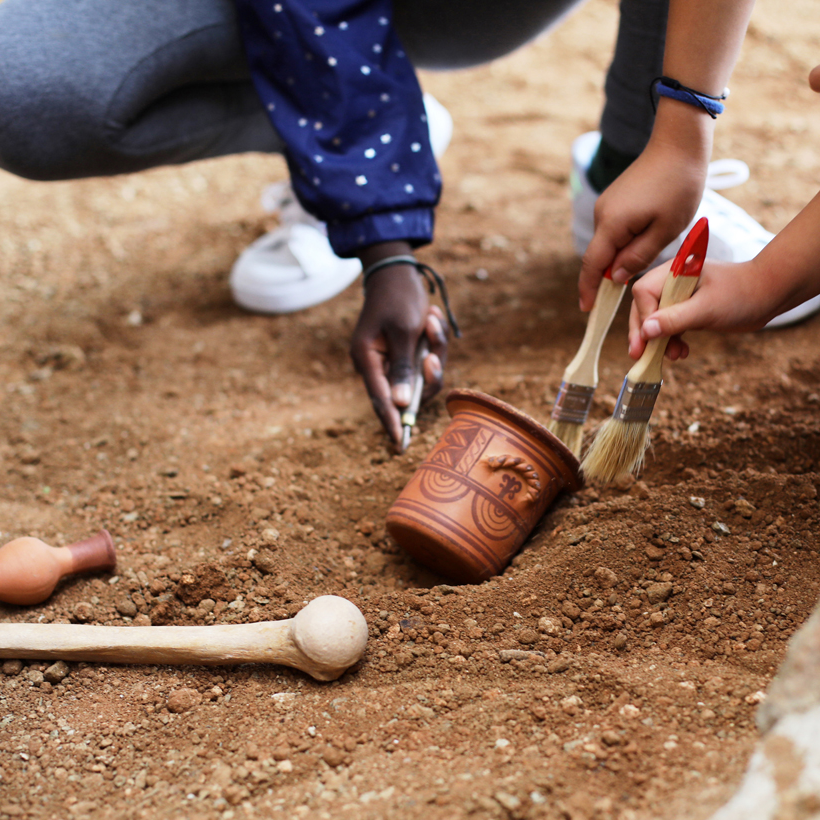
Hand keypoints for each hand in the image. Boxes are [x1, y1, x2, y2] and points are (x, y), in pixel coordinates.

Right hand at [350, 244, 448, 447]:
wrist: (396, 269)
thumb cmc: (398, 296)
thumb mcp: (404, 331)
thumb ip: (403, 367)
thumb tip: (399, 404)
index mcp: (367, 359)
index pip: (380, 400)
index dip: (392, 423)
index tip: (401, 446)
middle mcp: (376, 364)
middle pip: (406, 391)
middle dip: (427, 373)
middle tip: (432, 347)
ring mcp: (391, 360)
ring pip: (422, 377)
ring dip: (435, 351)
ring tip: (432, 319)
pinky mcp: (405, 353)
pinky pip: (427, 362)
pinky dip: (435, 344)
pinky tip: (432, 318)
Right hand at [578, 134, 707, 311]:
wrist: (678, 144)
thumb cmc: (678, 186)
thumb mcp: (666, 229)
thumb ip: (639, 256)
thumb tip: (616, 277)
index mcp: (613, 224)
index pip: (593, 265)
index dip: (588, 289)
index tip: (586, 309)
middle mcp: (602, 215)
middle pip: (599, 256)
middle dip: (608, 275)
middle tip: (626, 292)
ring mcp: (606, 205)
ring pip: (608, 243)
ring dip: (621, 256)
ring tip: (649, 254)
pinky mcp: (614, 200)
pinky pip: (613, 229)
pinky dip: (623, 241)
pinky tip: (646, 236)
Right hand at [627, 256, 797, 360]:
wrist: (769, 294)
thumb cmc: (742, 294)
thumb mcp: (708, 309)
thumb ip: (676, 319)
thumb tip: (646, 331)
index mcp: (674, 272)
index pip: (644, 293)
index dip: (643, 317)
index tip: (647, 340)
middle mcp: (672, 282)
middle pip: (644, 308)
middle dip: (644, 333)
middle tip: (640, 355)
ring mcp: (678, 296)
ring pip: (655, 320)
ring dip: (659, 341)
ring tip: (672, 356)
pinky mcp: (687, 309)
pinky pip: (669, 326)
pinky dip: (671, 341)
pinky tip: (680, 352)